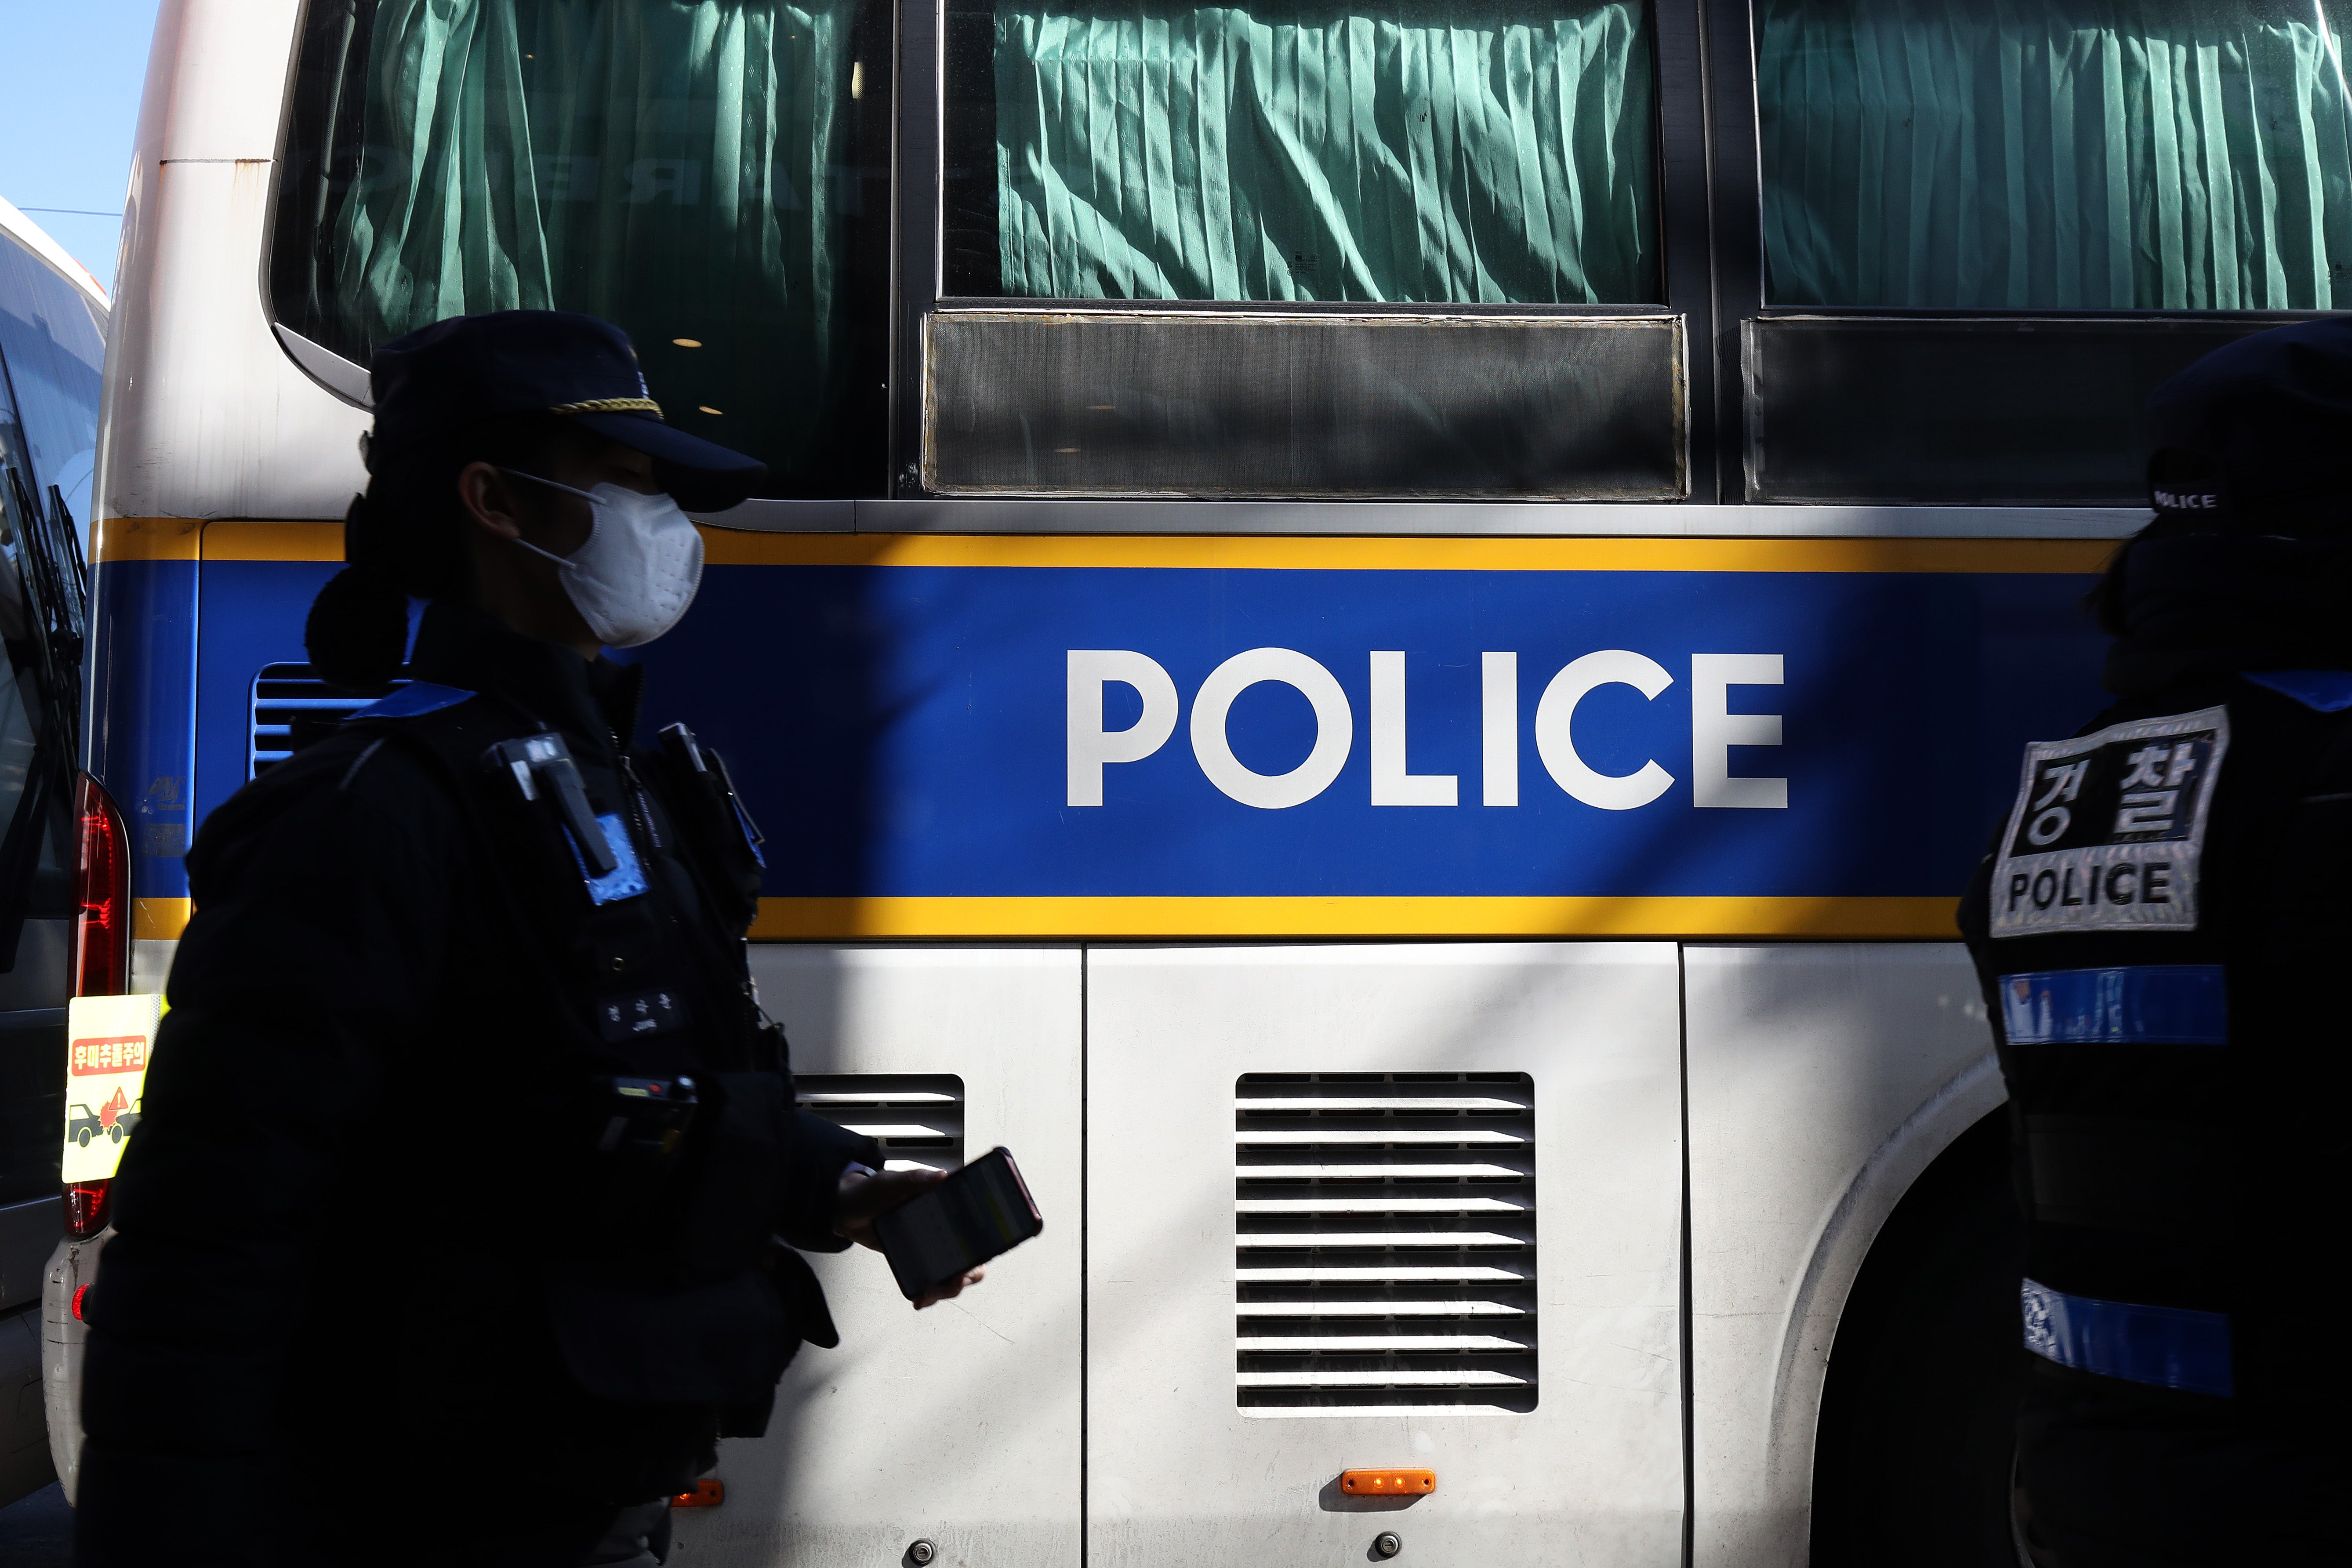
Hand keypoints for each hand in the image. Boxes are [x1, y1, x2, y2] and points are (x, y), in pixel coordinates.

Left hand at [832, 1166, 985, 1309]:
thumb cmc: (868, 1191)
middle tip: (955, 1279)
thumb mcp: (889, 1182)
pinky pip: (930, 1280)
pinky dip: (929, 1294)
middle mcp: (943, 1226)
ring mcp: (931, 1245)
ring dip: (949, 1287)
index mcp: (944, 1204)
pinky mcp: (916, 1259)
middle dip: (969, 1273)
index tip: (977, 1258)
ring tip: (931, 1294)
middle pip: (972, 1255)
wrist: (844, 1211)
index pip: (976, 1223)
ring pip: (954, 1272)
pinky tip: (920, 1300)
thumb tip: (941, 1177)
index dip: (985, 1243)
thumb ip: (913, 1179)